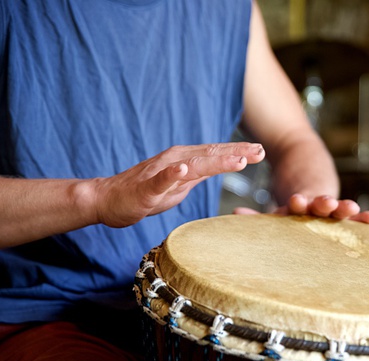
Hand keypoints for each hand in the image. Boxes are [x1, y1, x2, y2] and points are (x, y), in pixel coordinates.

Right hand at [93, 143, 264, 227]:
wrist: (107, 200)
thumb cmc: (144, 194)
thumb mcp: (179, 186)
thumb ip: (198, 177)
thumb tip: (219, 170)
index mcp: (184, 160)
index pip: (216, 155)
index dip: (239, 152)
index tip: (261, 151)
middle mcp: (175, 160)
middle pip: (210, 155)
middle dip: (237, 153)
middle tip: (260, 151)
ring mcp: (161, 173)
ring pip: (193, 165)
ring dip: (216, 161)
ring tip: (238, 160)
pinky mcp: (146, 187)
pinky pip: (160, 180)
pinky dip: (173, 174)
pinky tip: (184, 169)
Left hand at [234, 193, 368, 223]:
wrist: (306, 160)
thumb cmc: (289, 190)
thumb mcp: (272, 201)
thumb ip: (258, 213)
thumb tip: (235, 215)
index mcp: (297, 201)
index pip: (296, 204)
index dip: (297, 202)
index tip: (296, 200)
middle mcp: (314, 202)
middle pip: (319, 204)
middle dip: (322, 204)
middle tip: (324, 203)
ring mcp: (329, 206)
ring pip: (336, 207)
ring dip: (342, 209)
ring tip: (351, 208)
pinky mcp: (340, 209)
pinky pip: (352, 216)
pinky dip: (362, 217)